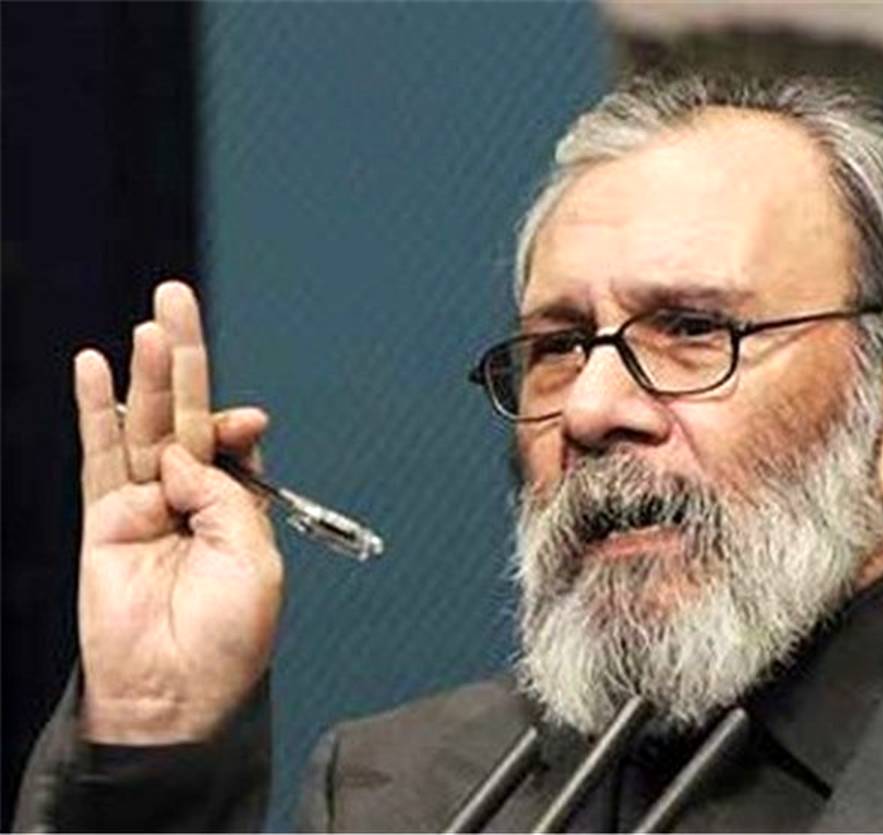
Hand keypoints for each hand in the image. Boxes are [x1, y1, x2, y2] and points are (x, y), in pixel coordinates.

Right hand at [74, 281, 282, 743]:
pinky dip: (93, 411)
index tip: (242, 421)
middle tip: (178, 298)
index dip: (236, 420)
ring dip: (146, 373)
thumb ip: (228, 494)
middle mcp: (192, 499)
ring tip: (150, 323)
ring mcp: (145, 506)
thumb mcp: (255, 558)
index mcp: (238, 507)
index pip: (233, 440)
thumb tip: (185, 455)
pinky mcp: (103, 521)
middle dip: (185, 359)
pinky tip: (91, 367)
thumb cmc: (229, 636)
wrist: (175, 695)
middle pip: (186, 413)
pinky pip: (97, 456)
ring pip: (144, 425)